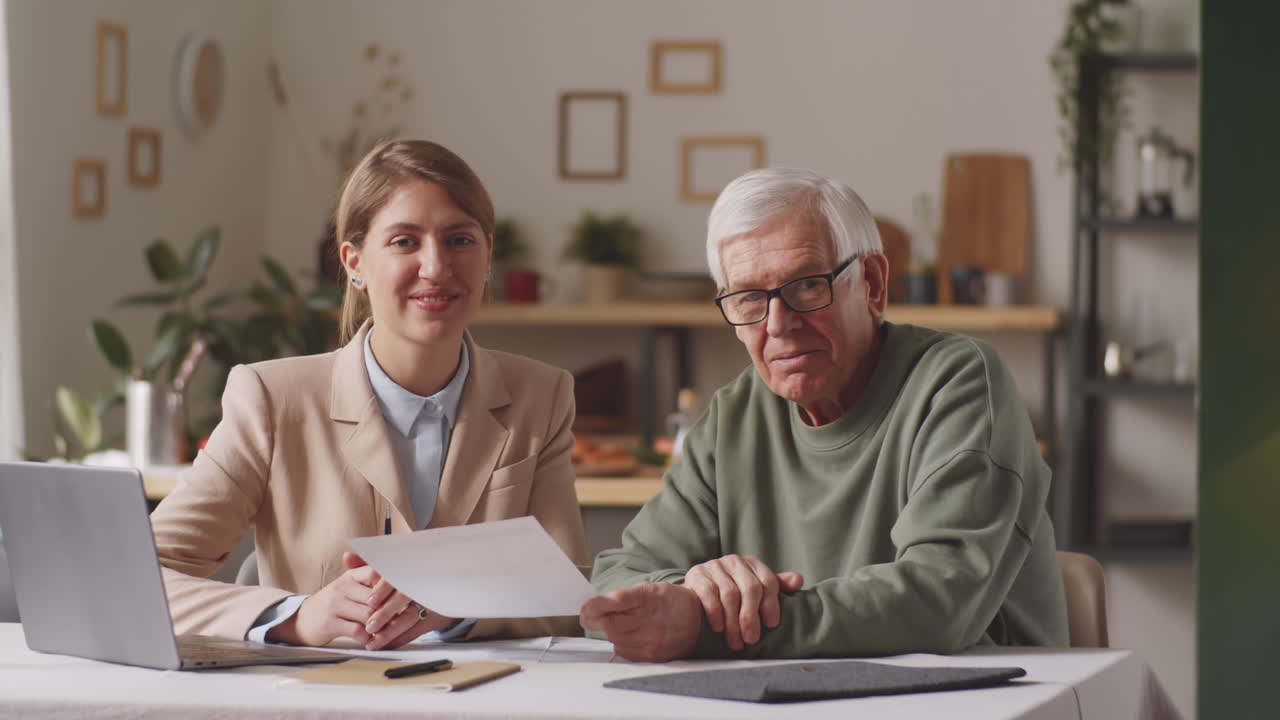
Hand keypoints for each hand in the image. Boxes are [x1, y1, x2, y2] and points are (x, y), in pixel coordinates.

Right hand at [266, 552, 455, 648]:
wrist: (301, 621)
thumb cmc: (333, 605)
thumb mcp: (350, 588)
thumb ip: (371, 583)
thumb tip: (403, 578)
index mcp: (350, 576)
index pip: (376, 573)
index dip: (393, 584)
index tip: (409, 593)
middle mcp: (342, 587)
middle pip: (376, 597)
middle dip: (392, 609)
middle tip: (409, 615)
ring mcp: (335, 604)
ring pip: (369, 615)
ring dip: (383, 626)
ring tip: (393, 630)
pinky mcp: (330, 622)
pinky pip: (357, 630)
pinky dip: (369, 638)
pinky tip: (374, 640)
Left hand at [361, 554, 457, 649]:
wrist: (441, 584)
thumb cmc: (405, 578)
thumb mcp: (386, 568)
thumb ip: (365, 563)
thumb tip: (347, 557)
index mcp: (409, 567)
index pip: (397, 576)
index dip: (384, 588)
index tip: (371, 601)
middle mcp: (422, 582)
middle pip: (404, 597)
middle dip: (385, 613)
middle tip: (369, 626)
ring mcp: (431, 599)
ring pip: (410, 616)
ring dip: (391, 631)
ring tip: (373, 642)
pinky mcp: (436, 616)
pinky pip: (417, 630)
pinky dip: (400, 639)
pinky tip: (385, 646)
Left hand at [579, 582, 702, 661]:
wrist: (696, 620)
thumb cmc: (667, 601)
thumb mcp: (647, 589)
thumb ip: (620, 597)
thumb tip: (590, 610)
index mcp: (648, 596)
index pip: (617, 600)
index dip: (595, 606)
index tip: (584, 610)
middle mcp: (651, 618)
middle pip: (610, 623)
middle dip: (597, 620)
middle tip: (593, 617)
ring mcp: (652, 639)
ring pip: (614, 638)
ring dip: (611, 631)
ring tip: (624, 624)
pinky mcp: (653, 655)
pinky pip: (623, 651)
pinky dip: (621, 643)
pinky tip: (632, 635)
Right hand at [683, 554, 802, 650]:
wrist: (697, 591)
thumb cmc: (733, 594)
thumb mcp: (755, 589)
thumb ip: (777, 586)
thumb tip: (798, 580)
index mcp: (753, 564)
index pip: (768, 582)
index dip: (771, 604)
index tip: (771, 625)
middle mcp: (735, 561)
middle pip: (750, 588)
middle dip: (752, 617)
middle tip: (752, 639)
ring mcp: (715, 566)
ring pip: (730, 594)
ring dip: (733, 623)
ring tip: (735, 642)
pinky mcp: (698, 574)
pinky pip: (710, 594)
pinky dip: (715, 613)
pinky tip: (718, 628)